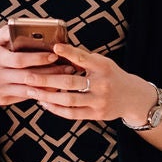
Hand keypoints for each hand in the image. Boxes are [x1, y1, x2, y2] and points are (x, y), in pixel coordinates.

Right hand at [0, 25, 64, 105]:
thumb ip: (7, 32)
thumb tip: (26, 26)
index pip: (20, 60)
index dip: (38, 58)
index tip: (54, 55)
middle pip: (28, 76)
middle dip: (51, 73)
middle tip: (68, 68)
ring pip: (28, 90)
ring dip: (49, 85)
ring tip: (65, 78)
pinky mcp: (1, 100)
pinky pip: (24, 98)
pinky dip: (40, 93)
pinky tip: (53, 88)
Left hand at [21, 43, 155, 124]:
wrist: (133, 97)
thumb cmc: (111, 75)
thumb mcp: (102, 63)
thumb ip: (83, 59)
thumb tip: (56, 49)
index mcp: (103, 67)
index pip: (84, 58)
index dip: (69, 52)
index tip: (53, 47)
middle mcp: (102, 84)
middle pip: (70, 82)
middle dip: (46, 79)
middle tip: (28, 76)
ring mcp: (100, 101)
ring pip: (68, 100)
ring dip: (47, 96)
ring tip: (31, 92)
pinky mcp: (97, 115)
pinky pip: (72, 114)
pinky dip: (56, 109)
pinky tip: (44, 103)